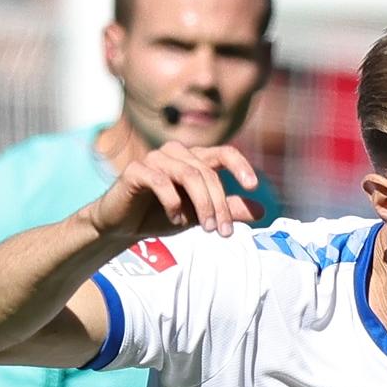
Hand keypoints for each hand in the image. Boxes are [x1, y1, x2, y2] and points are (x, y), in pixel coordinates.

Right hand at [85, 138, 258, 246]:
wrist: (122, 226)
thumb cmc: (162, 216)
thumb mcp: (201, 216)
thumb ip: (228, 210)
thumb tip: (263, 211)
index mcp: (194, 160)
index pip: (223, 153)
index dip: (240, 165)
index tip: (254, 186)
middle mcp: (175, 153)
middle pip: (208, 173)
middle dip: (220, 205)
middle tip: (224, 233)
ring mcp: (154, 159)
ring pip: (189, 175)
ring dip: (202, 205)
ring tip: (207, 229)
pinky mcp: (135, 170)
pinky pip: (161, 182)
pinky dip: (173, 203)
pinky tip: (176, 220)